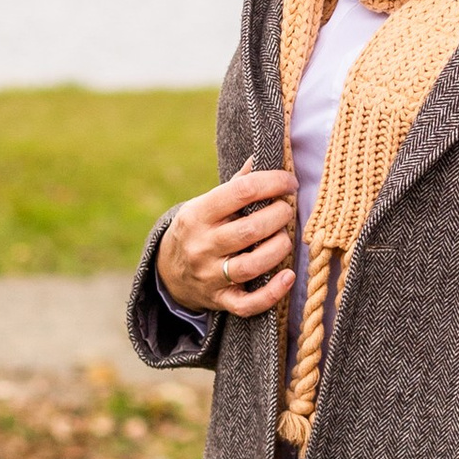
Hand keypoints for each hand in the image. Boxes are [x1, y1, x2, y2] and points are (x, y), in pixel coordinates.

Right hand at [155, 164, 297, 319]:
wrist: (168, 271)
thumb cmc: (200, 229)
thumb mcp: (207, 203)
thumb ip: (237, 184)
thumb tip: (262, 155)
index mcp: (198, 214)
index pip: (241, 192)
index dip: (272, 183)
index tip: (289, 182)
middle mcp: (202, 245)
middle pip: (249, 230)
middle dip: (278, 216)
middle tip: (287, 210)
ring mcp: (210, 275)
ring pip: (251, 266)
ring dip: (278, 249)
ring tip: (285, 238)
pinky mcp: (220, 300)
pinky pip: (247, 304)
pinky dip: (272, 293)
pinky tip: (288, 277)